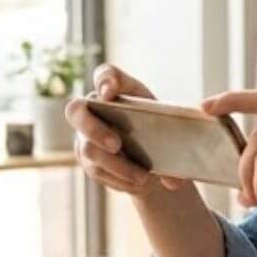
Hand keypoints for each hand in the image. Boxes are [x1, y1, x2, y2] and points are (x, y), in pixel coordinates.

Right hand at [67, 65, 187, 196]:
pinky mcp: (86, 158)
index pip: (105, 74)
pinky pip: (97, 170)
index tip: (109, 94)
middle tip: (117, 145)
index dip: (104, 80)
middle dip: (94, 129)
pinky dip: (119, 179)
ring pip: (88, 149)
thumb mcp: (174, 127)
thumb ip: (180, 139)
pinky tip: (137, 182)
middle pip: (76, 110)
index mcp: (119, 91)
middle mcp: (94, 108)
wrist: (154, 160)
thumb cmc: (162, 131)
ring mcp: (85, 134)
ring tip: (143, 177)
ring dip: (117, 165)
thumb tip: (178, 171)